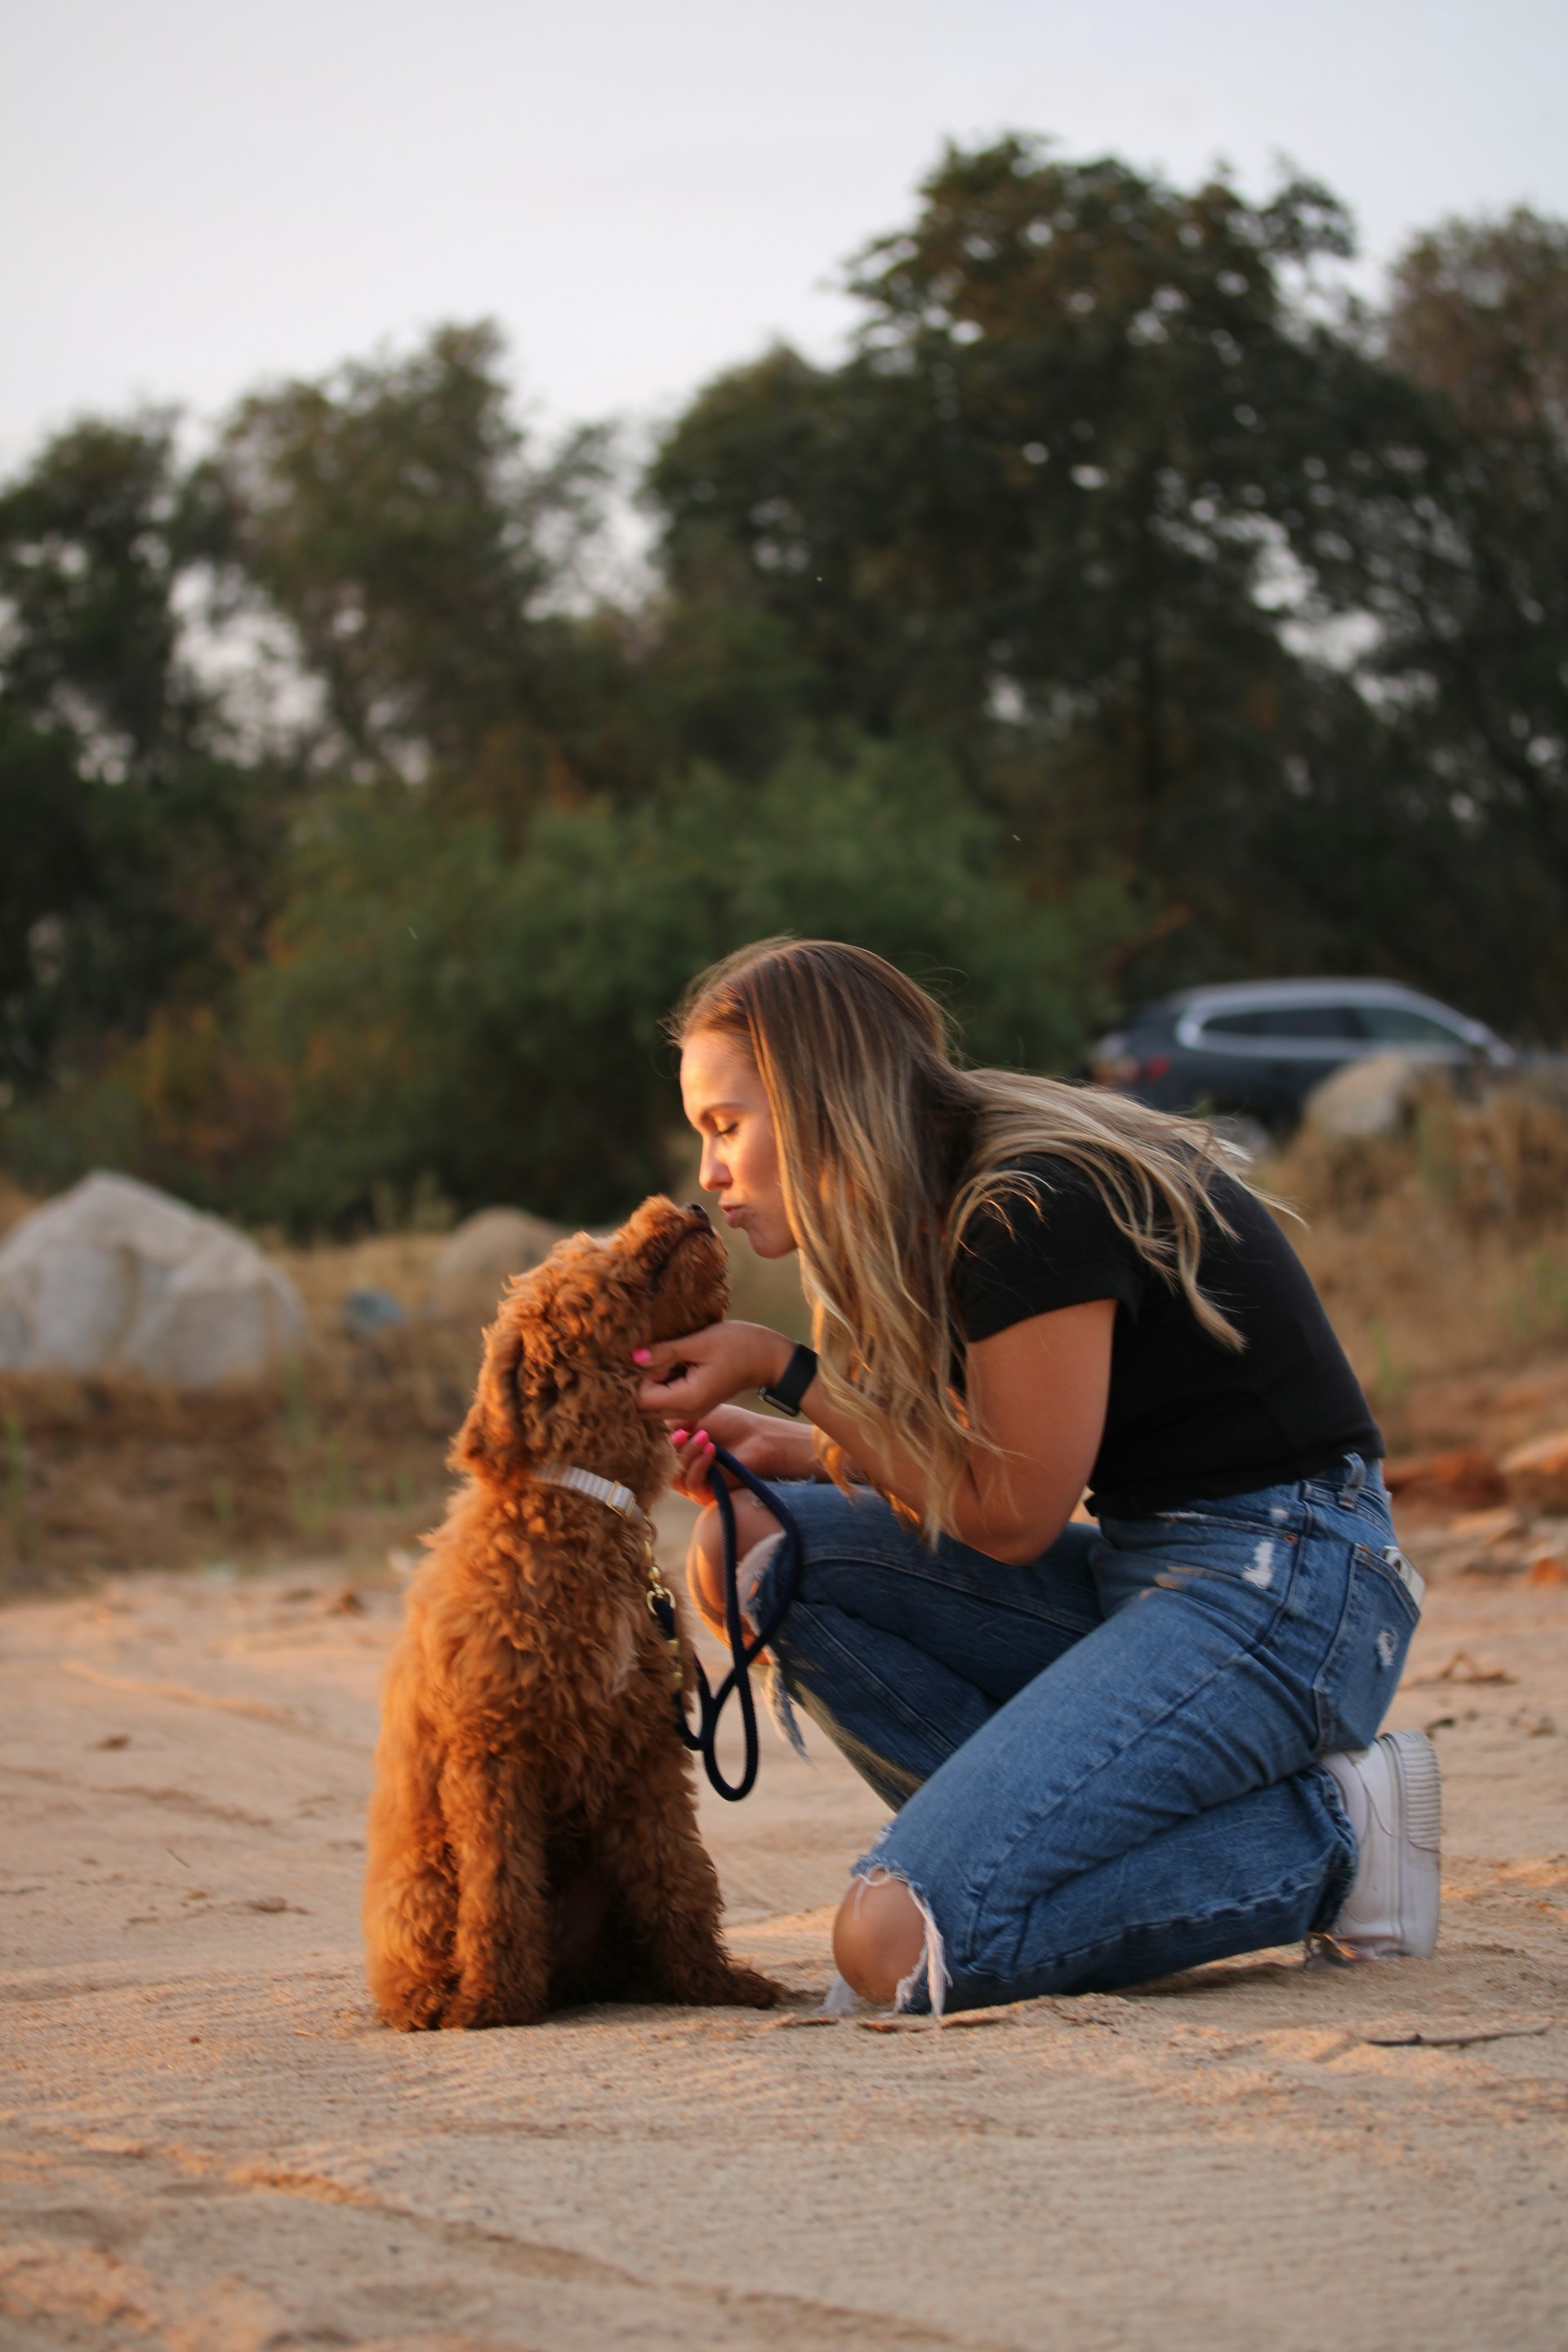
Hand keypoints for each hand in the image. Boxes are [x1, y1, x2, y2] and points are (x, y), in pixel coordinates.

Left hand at [633, 1320, 790, 1427]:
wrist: (770, 1357)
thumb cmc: (740, 1345)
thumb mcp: (700, 1342)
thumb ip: (666, 1352)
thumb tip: (634, 1357)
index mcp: (688, 1399)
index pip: (641, 1399)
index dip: (636, 1377)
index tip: (646, 1354)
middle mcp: (687, 1411)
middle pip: (643, 1408)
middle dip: (639, 1383)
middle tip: (651, 1354)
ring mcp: (691, 1410)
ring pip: (653, 1405)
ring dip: (651, 1383)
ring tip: (663, 1356)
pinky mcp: (694, 1403)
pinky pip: (666, 1400)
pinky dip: (662, 1384)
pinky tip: (671, 1362)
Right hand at [666, 1406, 799, 1502]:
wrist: (759, 1437)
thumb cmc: (732, 1424)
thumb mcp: (698, 1417)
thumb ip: (675, 1423)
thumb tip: (656, 1429)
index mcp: (678, 1450)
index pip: (657, 1451)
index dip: (659, 1439)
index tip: (671, 1424)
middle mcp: (682, 1469)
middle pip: (662, 1466)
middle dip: (672, 1448)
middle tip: (685, 1432)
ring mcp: (693, 1483)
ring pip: (675, 1477)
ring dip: (687, 1454)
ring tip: (704, 1437)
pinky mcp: (706, 1495)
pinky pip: (691, 1484)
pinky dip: (698, 1465)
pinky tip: (711, 1450)